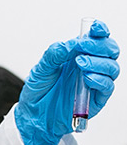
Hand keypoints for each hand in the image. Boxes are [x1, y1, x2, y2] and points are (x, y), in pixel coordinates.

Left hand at [15, 20, 119, 144]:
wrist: (33, 115)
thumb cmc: (38, 91)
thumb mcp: (41, 68)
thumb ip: (55, 53)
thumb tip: (72, 43)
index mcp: (78, 54)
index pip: (97, 38)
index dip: (100, 31)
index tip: (95, 28)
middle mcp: (90, 66)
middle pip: (110, 50)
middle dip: (100, 45)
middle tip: (83, 47)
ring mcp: (94, 82)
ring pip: (112, 67)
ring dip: (99, 62)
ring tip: (81, 63)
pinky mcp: (96, 99)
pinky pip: (107, 87)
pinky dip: (99, 80)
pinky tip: (87, 78)